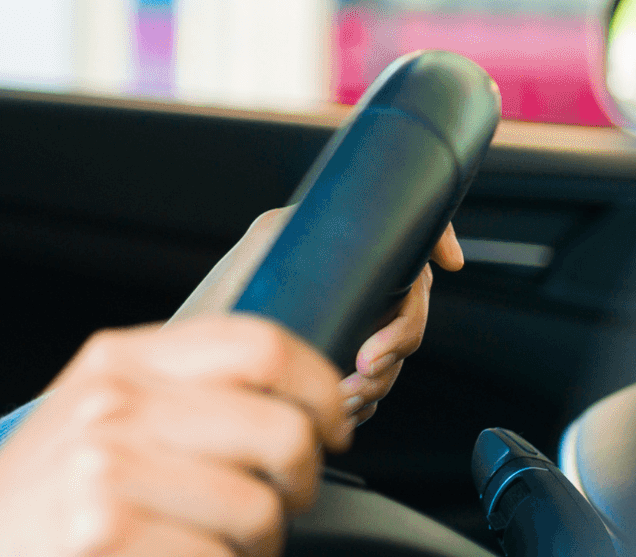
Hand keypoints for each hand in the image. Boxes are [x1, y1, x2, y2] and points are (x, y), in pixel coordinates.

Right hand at [0, 316, 346, 556]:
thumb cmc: (35, 504)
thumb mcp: (92, 416)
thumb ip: (174, 392)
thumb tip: (294, 396)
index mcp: (116, 363)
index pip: (260, 344)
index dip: (320, 388)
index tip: (330, 425)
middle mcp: (113, 406)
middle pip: (282, 430)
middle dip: (300, 484)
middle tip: (278, 504)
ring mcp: (108, 474)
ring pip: (261, 511)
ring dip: (256, 548)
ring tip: (209, 547)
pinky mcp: (109, 538)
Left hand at [173, 208, 464, 426]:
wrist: (184, 388)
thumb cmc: (202, 325)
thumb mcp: (255, 266)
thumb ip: (301, 236)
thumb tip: (373, 237)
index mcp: (310, 239)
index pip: (390, 230)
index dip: (432, 235)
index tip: (451, 260)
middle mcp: (326, 273)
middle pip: (404, 295)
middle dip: (399, 338)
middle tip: (368, 368)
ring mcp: (331, 317)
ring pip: (392, 341)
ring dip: (381, 376)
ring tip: (346, 397)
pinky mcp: (326, 357)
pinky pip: (371, 374)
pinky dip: (366, 395)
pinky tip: (345, 407)